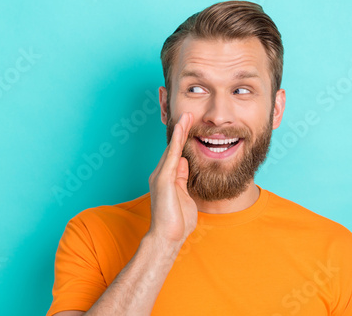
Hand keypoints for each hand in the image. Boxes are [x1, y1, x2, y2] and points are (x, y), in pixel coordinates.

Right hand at [147, 112, 197, 244]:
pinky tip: (182, 129)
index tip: (190, 125)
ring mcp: (161, 175)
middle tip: (189, 113)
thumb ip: (183, 179)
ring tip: (187, 115)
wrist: (167, 237)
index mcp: (168, 178)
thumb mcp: (185, 196)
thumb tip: (184, 162)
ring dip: (180, 130)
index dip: (183, 139)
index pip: (176, 154)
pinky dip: (177, 141)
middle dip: (181, 130)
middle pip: (174, 147)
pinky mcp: (163, 179)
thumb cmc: (178, 222)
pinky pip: (172, 155)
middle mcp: (161, 174)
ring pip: (172, 148)